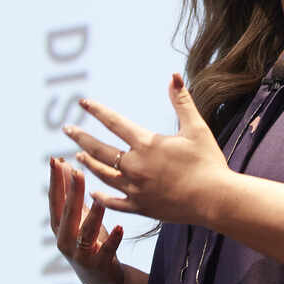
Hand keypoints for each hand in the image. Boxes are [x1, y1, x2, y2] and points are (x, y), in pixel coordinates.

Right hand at [48, 156, 124, 283]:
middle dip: (72, 192)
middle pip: (68, 213)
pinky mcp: (98, 264)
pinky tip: (120, 228)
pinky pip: (106, 250)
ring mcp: (80, 253)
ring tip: (100, 200)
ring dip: (93, 215)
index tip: (56, 160)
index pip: (55, 199)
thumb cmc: (88, 241)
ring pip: (86, 231)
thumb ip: (71, 195)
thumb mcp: (78, 218)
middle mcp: (65, 239)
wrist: (101, 280)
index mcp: (59, 226)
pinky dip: (113, 239)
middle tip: (77, 171)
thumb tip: (64, 164)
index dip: (55, 180)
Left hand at [62, 73, 230, 223]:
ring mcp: (136, 190)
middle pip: (99, 150)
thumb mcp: (196, 128)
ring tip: (77, 157)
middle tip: (67, 129)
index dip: (97, 111)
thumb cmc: (208, 162)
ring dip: (88, 164)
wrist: (216, 200)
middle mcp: (135, 167)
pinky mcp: (142, 208)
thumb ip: (182, 101)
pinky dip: (101, 198)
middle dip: (81, 138)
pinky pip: (114, 203)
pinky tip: (93, 193)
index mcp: (146, 144)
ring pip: (103, 175)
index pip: (114, 123)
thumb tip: (174, 76)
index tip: (82, 102)